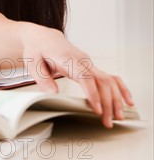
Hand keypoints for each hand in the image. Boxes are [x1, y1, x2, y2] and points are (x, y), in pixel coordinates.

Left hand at [18, 23, 133, 127]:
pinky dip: (120, 88)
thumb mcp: (32, 63)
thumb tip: (54, 94)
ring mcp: (89, 63)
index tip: (97, 109)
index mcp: (67, 58)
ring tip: (118, 117)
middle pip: (101, 81)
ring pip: (109, 80)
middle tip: (108, 121)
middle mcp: (82, 60)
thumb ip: (43, 79)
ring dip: (116, 99)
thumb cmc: (37, 50)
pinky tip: (127, 101)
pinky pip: (110, 77)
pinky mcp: (91, 67)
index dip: (93, 93)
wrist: (43, 38)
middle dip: (107, 102)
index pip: (84, 76)